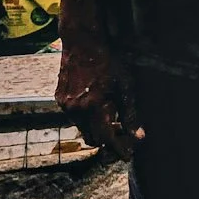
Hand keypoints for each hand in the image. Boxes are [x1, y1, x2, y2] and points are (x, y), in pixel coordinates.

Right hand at [55, 34, 142, 159]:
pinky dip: (85, 117)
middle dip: (107, 140)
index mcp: (94, 108)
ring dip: (95, 127)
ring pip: (82, 128)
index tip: (128, 156)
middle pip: (93, 138)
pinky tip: (96, 104)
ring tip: (110, 116)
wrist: (82, 42)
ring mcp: (65, 105)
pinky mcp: (59, 99)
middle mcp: (76, 110)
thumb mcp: (125, 86)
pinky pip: (73, 117)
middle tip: (122, 134)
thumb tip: (139, 137)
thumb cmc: (108, 62)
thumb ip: (131, 114)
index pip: (107, 139)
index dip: (118, 149)